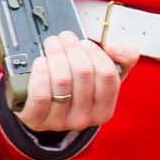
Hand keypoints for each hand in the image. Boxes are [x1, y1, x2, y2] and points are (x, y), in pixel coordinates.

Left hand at [16, 31, 139, 132]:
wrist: (48, 113)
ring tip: (52, 45)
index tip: (85, 43)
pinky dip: (41, 72)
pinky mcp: (36, 120)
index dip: (96, 53)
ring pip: (62, 81)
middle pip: (83, 73)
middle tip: (65, 38)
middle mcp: (83, 119)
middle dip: (73, 48)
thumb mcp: (105, 78)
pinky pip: (41, 93)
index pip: (107, 74)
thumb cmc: (78, 92)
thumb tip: (115, 47)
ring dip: (56, 54)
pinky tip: (41, 62)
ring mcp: (59, 122)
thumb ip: (123, 59)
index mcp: (104, 110)